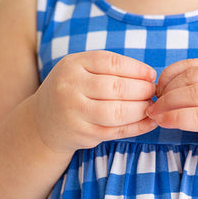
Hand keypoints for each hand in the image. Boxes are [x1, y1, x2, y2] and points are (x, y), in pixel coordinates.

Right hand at [32, 50, 157, 154]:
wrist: (43, 122)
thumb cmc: (71, 92)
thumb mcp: (79, 71)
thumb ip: (107, 70)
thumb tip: (148, 76)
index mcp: (72, 65)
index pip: (111, 63)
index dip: (136, 69)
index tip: (151, 75)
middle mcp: (71, 88)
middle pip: (117, 88)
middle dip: (142, 90)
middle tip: (154, 92)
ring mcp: (76, 113)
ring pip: (118, 112)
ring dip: (141, 110)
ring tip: (151, 106)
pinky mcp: (84, 134)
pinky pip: (117, 131)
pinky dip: (137, 128)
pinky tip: (149, 123)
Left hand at [146, 58, 197, 175]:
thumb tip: (161, 90)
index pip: (193, 65)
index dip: (169, 75)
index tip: (158, 91)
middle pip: (190, 78)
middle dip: (165, 91)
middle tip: (151, 105)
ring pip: (193, 94)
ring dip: (167, 103)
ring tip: (154, 114)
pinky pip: (197, 116)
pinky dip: (175, 117)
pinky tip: (164, 122)